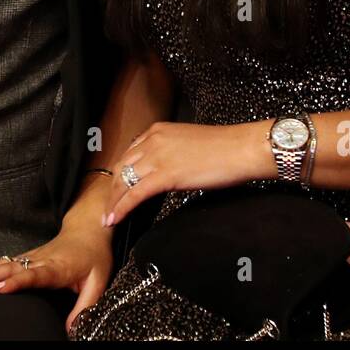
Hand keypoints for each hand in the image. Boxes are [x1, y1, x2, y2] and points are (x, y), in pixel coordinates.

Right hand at [0, 226, 114, 334]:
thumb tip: (71, 329)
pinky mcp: (25, 257)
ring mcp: (30, 257)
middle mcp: (39, 260)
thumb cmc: (94, 256)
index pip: (33, 275)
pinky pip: (2, 261)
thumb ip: (85, 305)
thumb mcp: (98, 281)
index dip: (15, 282)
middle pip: (10, 268)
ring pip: (2, 263)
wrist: (89, 229)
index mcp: (56, 267)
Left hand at [102, 120, 272, 228]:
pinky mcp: (164, 174)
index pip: (130, 154)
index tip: (117, 187)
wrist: (241, 149)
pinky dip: (121, 208)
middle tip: (108, 206)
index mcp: (159, 131)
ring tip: (108, 217)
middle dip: (112, 189)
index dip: (120, 173)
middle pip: (122, 167)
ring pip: (124, 181)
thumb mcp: (189, 144)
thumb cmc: (225, 148)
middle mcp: (153, 140)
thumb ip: (172, 153)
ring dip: (113, 202)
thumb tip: (167, 170)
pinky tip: (115, 219)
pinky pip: (135, 194)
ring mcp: (157, 156)